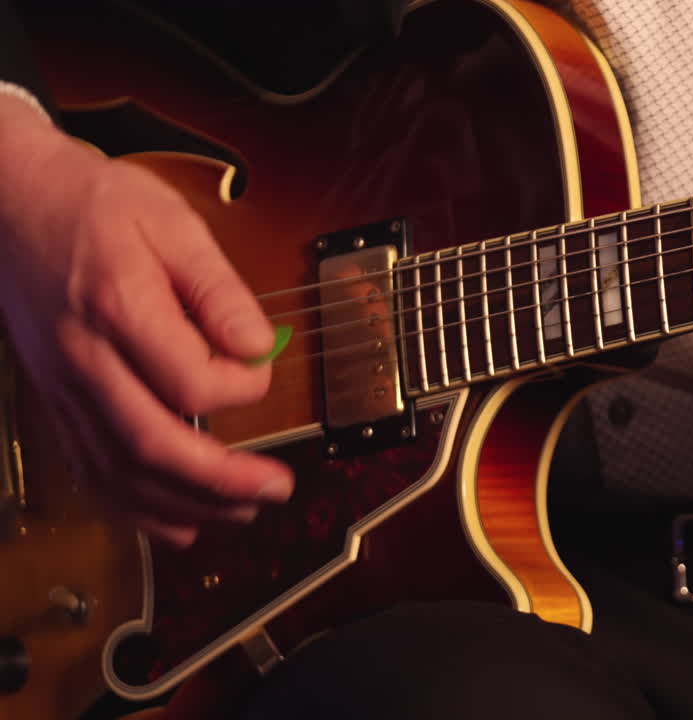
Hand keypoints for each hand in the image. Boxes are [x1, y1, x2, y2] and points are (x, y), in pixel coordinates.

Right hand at [0, 96, 293, 546]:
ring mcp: (64, 387)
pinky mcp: (58, 401)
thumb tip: (259, 344)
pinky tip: (178, 524)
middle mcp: (84, 359)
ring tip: (243, 513)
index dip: (241, 389)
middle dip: (221, 481)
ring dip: (186, 504)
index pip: (189, 380)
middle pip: (152, 444)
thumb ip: (219, 289)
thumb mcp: (172, 223)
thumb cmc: (96, 205)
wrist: (11, 203)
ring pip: (120, 472)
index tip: (263, 370)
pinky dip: (136, 508)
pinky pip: (92, 472)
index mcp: (117, 307)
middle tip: (276, 490)